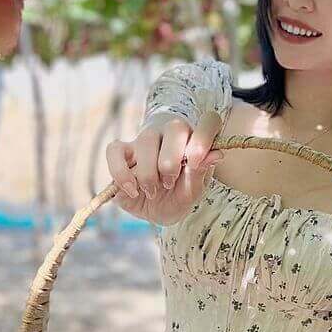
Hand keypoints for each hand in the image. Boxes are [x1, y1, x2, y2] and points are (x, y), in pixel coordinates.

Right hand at [105, 111, 222, 225]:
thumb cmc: (180, 195)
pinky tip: (132, 190)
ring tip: (152, 191)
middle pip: (174, 128)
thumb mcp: (193, 190)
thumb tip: (216, 154)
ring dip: (149, 173)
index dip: (204, 138)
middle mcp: (170, 133)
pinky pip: (115, 150)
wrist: (158, 210)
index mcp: (195, 139)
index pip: (209, 120)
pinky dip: (121, 172)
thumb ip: (201, 172)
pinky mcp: (121, 152)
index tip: (197, 163)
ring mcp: (144, 140)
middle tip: (169, 183)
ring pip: (146, 140)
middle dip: (172, 162)